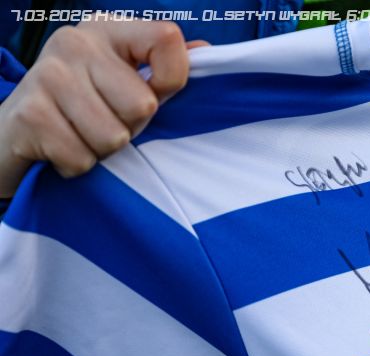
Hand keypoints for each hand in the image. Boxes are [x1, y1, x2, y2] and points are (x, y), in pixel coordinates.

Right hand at [0, 17, 205, 197]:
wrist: (13, 133)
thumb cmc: (82, 108)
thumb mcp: (122, 83)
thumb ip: (162, 71)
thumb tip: (206, 53)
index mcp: (106, 32)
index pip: (167, 40)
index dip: (172, 79)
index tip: (155, 94)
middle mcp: (75, 43)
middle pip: (143, 105)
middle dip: (131, 128)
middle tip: (105, 123)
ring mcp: (47, 75)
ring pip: (114, 137)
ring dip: (103, 151)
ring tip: (83, 136)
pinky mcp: (29, 113)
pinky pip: (83, 158)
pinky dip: (78, 165)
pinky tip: (62, 148)